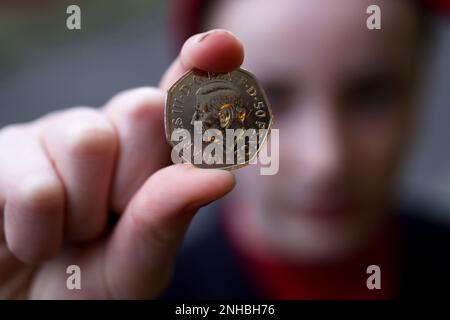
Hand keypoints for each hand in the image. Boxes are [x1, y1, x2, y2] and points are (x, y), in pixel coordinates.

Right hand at [0, 29, 243, 298]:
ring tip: (71, 234)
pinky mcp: (5, 153)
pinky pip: (35, 186)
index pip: (182, 97)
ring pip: (90, 140)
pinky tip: (31, 240)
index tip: (222, 48)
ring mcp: (56, 136)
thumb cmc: (88, 281)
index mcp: (150, 154)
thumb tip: (218, 176)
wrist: (25, 303)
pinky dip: (38, 235)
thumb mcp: (138, 264)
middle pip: (144, 107)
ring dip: (84, 213)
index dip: (202, 66)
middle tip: (111, 219)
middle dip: (135, 179)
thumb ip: (169, 219)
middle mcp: (109, 132)